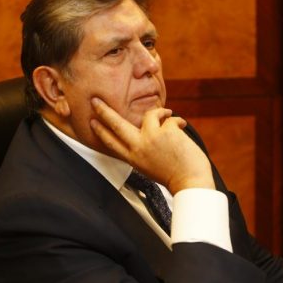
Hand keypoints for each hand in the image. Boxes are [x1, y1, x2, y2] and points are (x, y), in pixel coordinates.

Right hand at [89, 97, 214, 194]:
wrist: (190, 181)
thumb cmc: (174, 175)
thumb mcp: (149, 165)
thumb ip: (142, 149)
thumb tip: (142, 129)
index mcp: (133, 158)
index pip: (111, 142)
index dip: (100, 131)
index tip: (92, 121)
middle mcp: (138, 148)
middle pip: (116, 124)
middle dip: (104, 111)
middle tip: (96, 101)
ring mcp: (151, 138)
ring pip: (149, 114)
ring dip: (160, 112)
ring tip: (167, 114)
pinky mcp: (166, 131)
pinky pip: (170, 118)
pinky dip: (178, 121)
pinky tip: (182, 127)